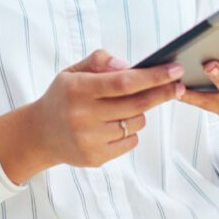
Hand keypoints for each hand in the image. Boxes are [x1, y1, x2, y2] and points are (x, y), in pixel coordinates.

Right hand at [0, 49, 183, 183]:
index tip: (174, 70)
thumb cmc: (63, 97)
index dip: (152, 77)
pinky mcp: (96, 157)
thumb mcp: (73, 71)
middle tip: (178, 85)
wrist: (40, 134)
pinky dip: (130, 130)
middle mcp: (83, 116)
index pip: (123, 82)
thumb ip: (99, 61)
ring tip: (122, 107)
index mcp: (78, 89)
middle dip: (162, 93)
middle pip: (137, 104)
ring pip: (136, 122)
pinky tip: (113, 125)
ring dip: (139, 112)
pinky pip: (130, 141)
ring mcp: (90, 139)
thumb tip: (127, 66)